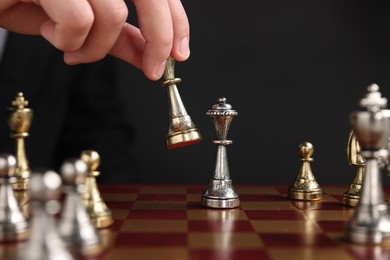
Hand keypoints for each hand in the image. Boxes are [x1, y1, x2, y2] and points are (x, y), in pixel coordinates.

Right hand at [0, 0, 189, 79]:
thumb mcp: (79, 21)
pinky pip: (79, 19)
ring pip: (113, 15)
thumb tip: (148, 54)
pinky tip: (51, 33)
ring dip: (94, 47)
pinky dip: (68, 40)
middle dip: (159, 37)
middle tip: (154, 68)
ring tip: (71, 47)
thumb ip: (117, 36)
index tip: (178, 53)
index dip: (175, 22)